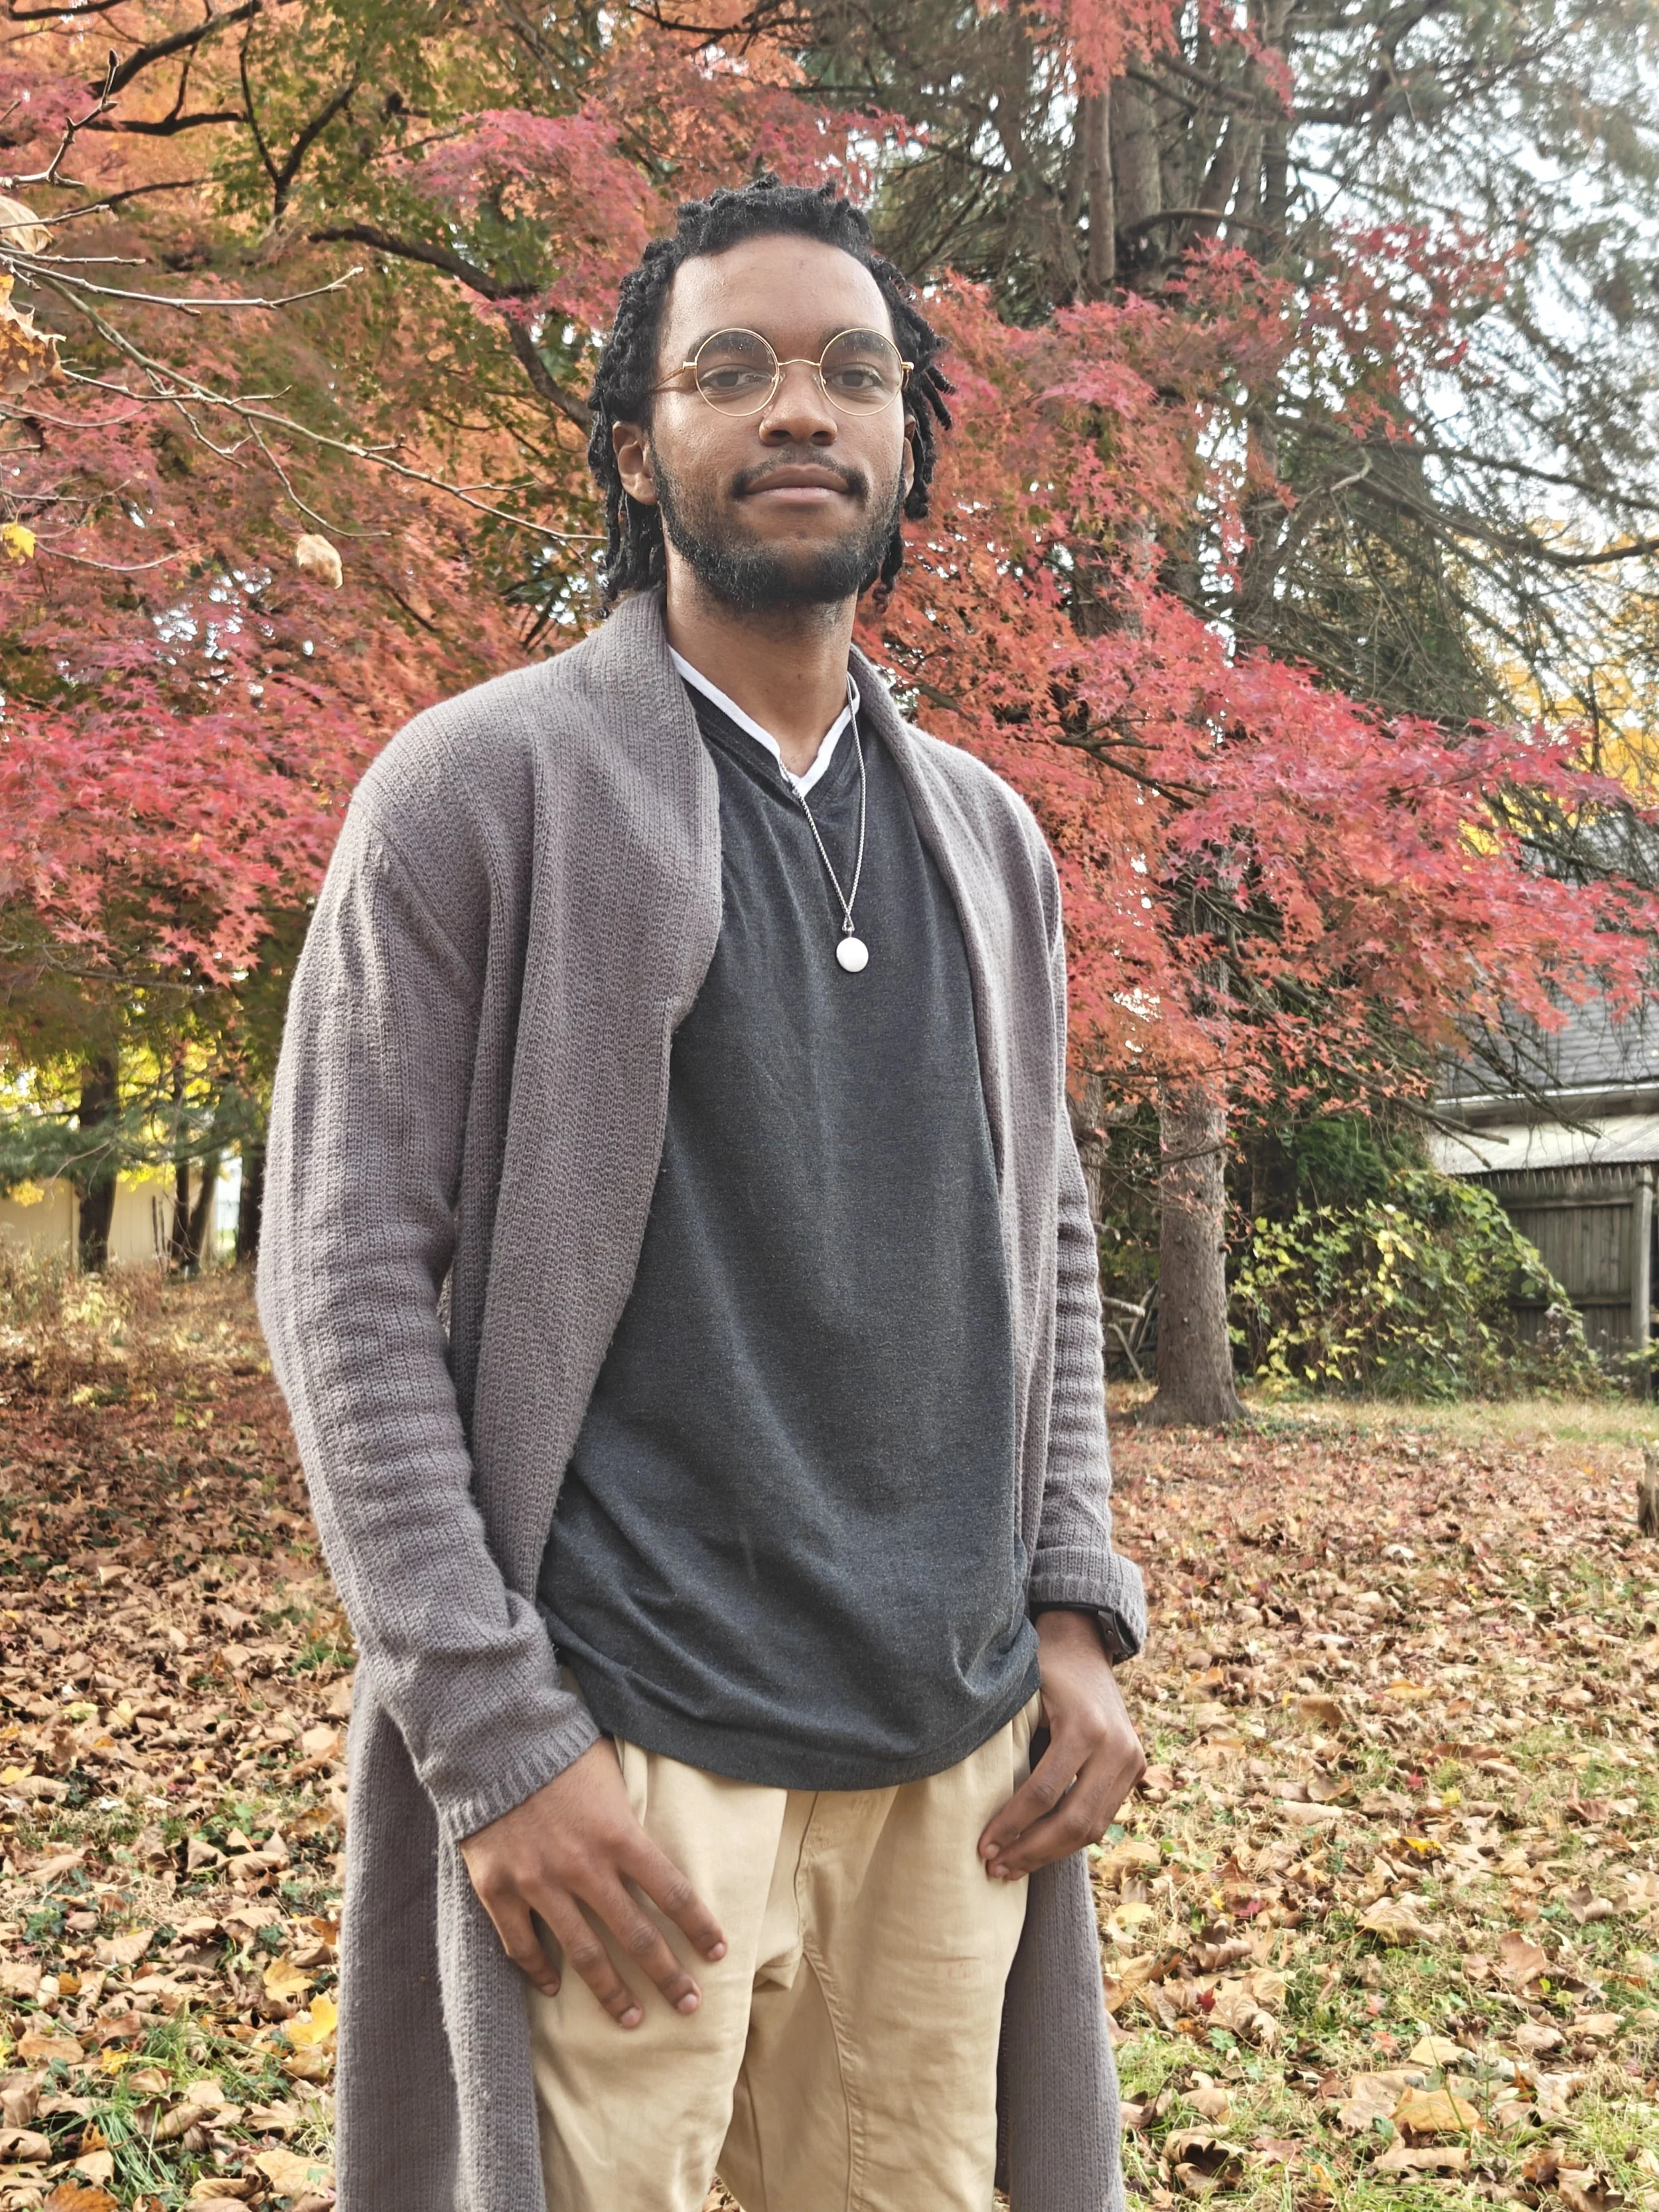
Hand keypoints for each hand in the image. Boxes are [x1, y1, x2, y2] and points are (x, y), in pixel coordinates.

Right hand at [460, 1739, 726, 2028]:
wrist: (491, 1739)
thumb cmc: (560, 1749)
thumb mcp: (611, 1773)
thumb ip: (630, 1816)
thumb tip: (655, 1841)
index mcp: (619, 1835)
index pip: (673, 1892)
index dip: (699, 1927)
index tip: (717, 1954)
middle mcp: (584, 1867)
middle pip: (637, 1936)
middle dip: (668, 1976)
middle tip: (689, 2006)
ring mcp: (539, 1883)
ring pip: (584, 1954)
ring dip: (612, 1992)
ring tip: (632, 2020)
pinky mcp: (499, 1889)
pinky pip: (522, 1945)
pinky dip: (540, 1972)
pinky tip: (555, 1990)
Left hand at [977, 1609, 1145, 1879]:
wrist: (1084, 1645)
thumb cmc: (1042, 1669)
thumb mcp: (1021, 1692)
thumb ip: (1005, 1737)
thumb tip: (964, 1793)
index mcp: (1084, 1726)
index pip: (1044, 1792)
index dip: (1011, 1825)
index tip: (982, 1847)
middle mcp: (1116, 1746)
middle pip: (1073, 1820)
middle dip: (1031, 1851)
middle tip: (994, 1869)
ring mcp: (1131, 1759)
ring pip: (1093, 1828)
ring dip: (1050, 1854)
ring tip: (1011, 1868)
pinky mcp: (1135, 1769)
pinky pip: (1102, 1817)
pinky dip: (1070, 1839)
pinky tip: (1038, 1849)